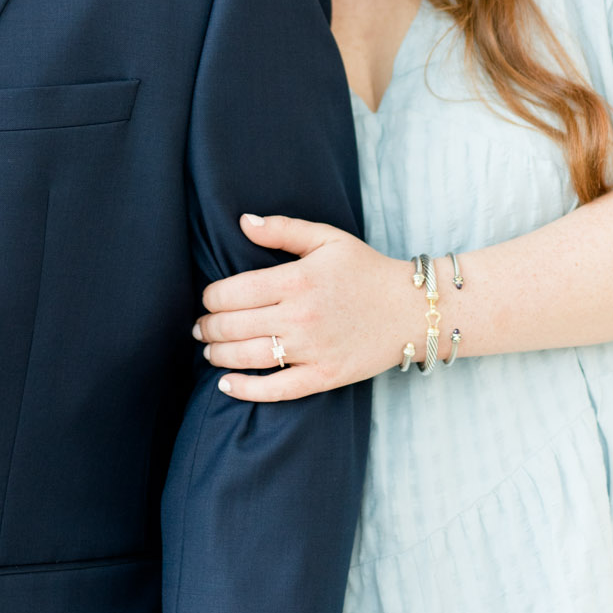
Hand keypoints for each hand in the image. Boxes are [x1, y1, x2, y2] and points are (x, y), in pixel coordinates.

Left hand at [195, 213, 420, 400]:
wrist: (412, 309)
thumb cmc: (366, 271)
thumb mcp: (328, 239)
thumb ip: (283, 229)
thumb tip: (243, 222)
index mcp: (297, 279)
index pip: (232, 292)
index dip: (210, 298)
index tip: (208, 300)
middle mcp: (300, 315)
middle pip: (233, 325)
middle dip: (208, 327)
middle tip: (201, 327)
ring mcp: (312, 349)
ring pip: (247, 356)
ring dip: (218, 355)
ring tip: (209, 350)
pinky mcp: (324, 376)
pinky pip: (276, 389)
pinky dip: (246, 389)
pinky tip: (226, 384)